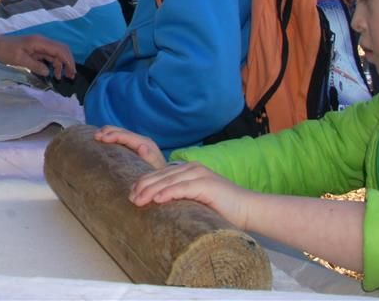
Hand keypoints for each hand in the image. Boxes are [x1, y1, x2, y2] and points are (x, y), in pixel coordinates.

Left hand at [0, 34, 74, 79]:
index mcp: (39, 42)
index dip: (68, 60)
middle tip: (70, 76)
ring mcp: (39, 45)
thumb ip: (35, 65)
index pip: (59, 49)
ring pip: (56, 54)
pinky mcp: (36, 50)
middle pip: (61, 50)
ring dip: (60, 64)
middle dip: (68, 62)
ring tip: (60, 77)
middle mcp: (42, 42)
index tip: (71, 72)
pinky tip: (51, 73)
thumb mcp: (19, 60)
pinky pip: (48, 56)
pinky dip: (53, 64)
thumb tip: (48, 72)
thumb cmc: (5, 51)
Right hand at [94, 125, 166, 169]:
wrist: (165, 179)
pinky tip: (103, 139)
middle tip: (95, 135)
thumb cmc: (158, 176)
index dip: (113, 135)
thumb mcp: (155, 168)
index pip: (126, 136)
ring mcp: (138, 142)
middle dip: (108, 132)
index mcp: (145, 144)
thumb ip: (150, 158)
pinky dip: (111, 137)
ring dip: (108, 132)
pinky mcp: (135, 147)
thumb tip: (142, 147)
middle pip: (122, 131)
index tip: (101, 138)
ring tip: (96, 136)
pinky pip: (122, 138)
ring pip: (121, 133)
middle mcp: (142, 140)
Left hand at [129, 161, 252, 229]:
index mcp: (188, 170)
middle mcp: (192, 168)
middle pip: (160, 176)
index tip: (131, 193)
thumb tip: (159, 207)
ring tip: (137, 200)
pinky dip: (168, 193)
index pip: (160, 174)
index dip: (144, 182)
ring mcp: (199, 174)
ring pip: (168, 181)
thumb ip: (181, 197)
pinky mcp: (206, 185)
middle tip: (130, 198)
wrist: (249, 209)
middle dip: (142, 186)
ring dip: (150, 190)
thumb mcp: (196, 200)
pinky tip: (157, 199)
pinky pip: (183, 188)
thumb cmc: (222, 209)